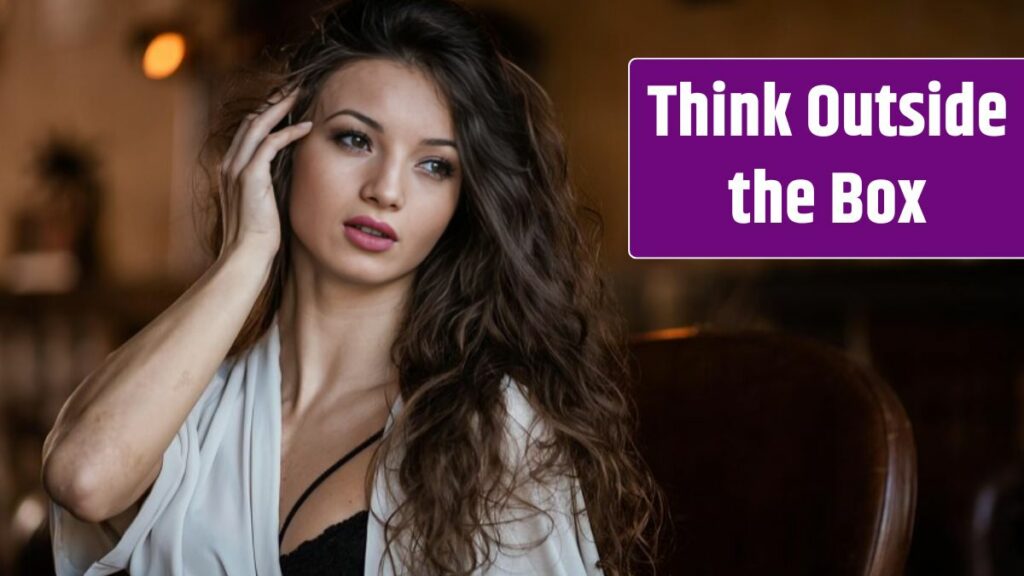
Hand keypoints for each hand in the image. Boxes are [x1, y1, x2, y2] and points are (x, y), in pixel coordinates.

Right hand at [217, 89, 312, 261]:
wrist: (246, 256)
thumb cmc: (259, 237)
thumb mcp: (263, 204)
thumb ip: (269, 186)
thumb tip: (288, 177)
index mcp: (231, 170)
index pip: (249, 131)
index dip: (267, 114)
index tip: (288, 103)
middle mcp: (229, 165)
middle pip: (252, 121)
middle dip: (274, 102)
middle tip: (296, 88)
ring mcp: (236, 169)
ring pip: (258, 126)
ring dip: (281, 108)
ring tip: (301, 95)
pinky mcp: (249, 177)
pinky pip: (270, 144)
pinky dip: (289, 132)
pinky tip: (307, 127)